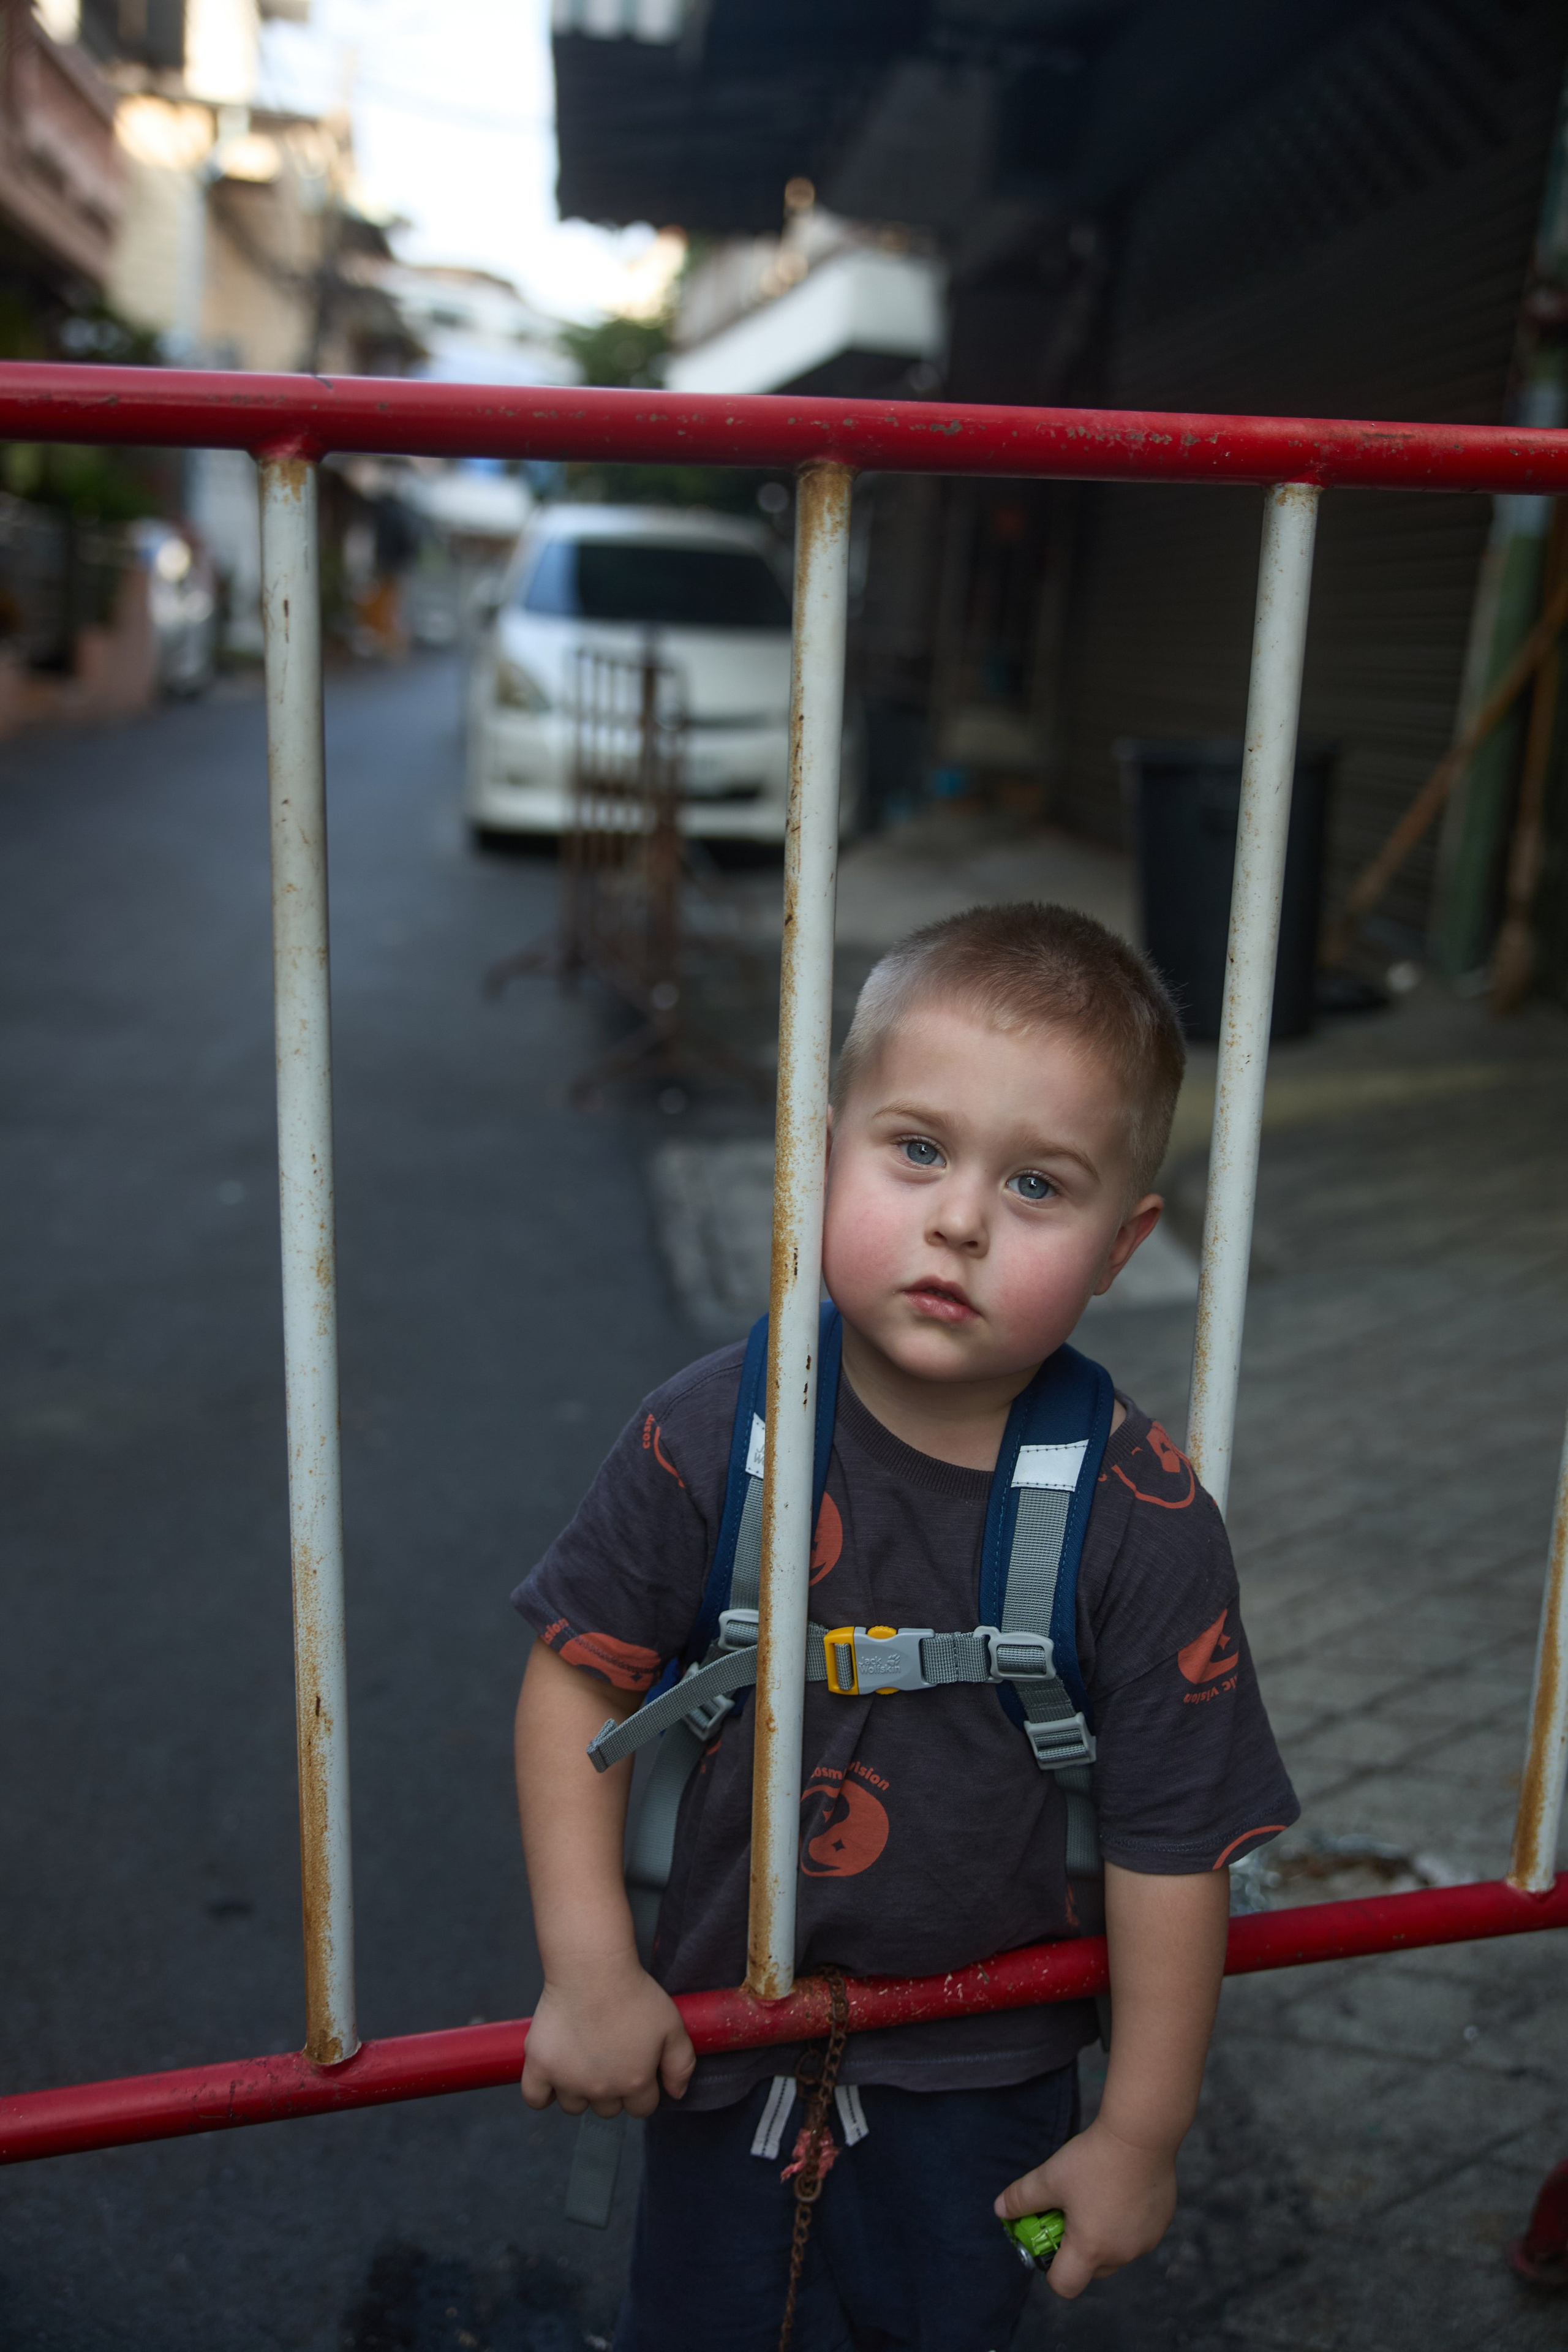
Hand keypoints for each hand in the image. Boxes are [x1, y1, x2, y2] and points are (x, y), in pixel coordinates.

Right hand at [520, 1954, 694, 2119]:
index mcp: (634, 2083)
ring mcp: (567, 2081)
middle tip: (608, 2055)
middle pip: (608, 2109)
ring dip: (579, 2090)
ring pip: (574, 2105)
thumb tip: (677, 2094)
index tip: (635, 2064)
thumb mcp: (672, 2025)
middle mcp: (601, 2090)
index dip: (641, 2088)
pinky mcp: (540, 2067)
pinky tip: (552, 2077)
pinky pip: (535, 2098)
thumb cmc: (635, 1993)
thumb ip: (681, 2064)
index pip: (641, 2108)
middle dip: (611, 2089)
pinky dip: (542, 2093)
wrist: (592, 1970)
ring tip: (582, 2057)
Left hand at [995, 2116, 1176, 2299]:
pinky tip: (1121, 2188)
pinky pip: (1137, 2234)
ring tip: (1096, 2195)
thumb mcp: (1050, 2177)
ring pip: (1116, 2250)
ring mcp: (1146, 2241)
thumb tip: (1000, 2210)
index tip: (1049, 2238)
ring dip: (1103, 2235)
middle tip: (1071, 2212)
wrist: (1141, 2134)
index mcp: (1090, 2249)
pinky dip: (1126, 2222)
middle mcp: (1121, 2253)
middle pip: (1091, 2270)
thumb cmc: (1094, 2159)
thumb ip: (1021, 2198)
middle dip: (1078, 2249)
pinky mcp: (1161, 2223)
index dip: (1050, 2268)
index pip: (1065, 2285)